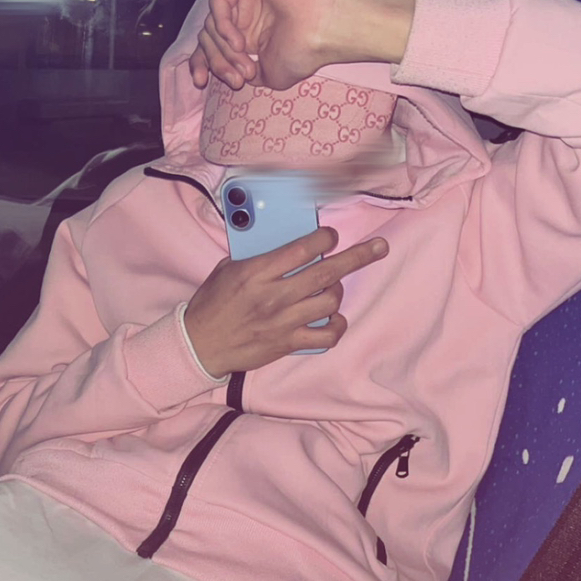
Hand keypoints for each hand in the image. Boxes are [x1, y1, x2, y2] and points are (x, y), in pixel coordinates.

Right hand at [184, 228, 388, 376]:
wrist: (201, 344)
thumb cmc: (212, 304)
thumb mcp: (227, 269)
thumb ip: (257, 257)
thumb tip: (285, 243)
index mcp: (257, 273)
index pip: (301, 249)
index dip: (324, 238)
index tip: (330, 235)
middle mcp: (274, 296)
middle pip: (325, 273)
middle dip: (358, 257)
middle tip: (379, 247)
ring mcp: (283, 322)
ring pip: (330, 301)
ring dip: (338, 289)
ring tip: (332, 285)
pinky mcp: (288, 343)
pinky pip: (326, 335)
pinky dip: (336, 325)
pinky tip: (332, 317)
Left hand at [188, 0, 414, 90]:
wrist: (325, 29)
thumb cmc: (304, 52)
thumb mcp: (266, 75)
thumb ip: (239, 72)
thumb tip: (222, 74)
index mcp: (248, 33)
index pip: (211, 46)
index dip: (201, 64)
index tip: (200, 83)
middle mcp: (244, 12)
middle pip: (208, 37)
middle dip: (218, 63)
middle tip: (238, 79)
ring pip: (211, 23)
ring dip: (224, 50)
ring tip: (245, 65)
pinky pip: (218, 2)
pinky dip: (223, 25)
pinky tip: (240, 41)